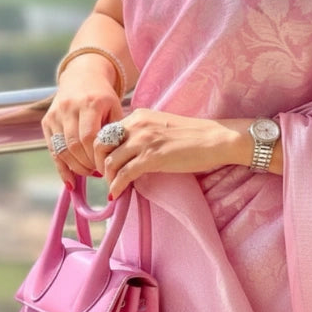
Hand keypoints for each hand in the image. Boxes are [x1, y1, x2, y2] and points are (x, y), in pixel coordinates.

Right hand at [42, 67, 123, 188]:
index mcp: (89, 103)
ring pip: (62, 150)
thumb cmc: (103, 97)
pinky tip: (70, 181)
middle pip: (74, 146)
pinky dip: (61, 168)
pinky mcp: (46, 121)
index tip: (107, 167)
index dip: (97, 157)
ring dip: (76, 167)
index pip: (89, 137)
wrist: (81, 77)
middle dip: (87, 164)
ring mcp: (55, 114)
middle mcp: (68, 108)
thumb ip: (116, 132)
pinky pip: (53, 150)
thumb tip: (119, 162)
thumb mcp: (115, 108)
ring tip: (89, 172)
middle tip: (99, 172)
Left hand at [95, 109, 248, 198]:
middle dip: (97, 163)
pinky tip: (117, 195)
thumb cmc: (192, 136)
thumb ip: (141, 134)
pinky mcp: (152, 158)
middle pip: (100, 145)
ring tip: (114, 187)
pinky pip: (124, 175)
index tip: (103, 164)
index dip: (100, 150)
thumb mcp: (160, 127)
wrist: (215, 139)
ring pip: (109, 162)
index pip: (105, 131)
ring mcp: (143, 141)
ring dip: (108, 178)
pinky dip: (116, 187)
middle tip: (105, 177)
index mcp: (138, 116)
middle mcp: (136, 125)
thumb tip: (127, 152)